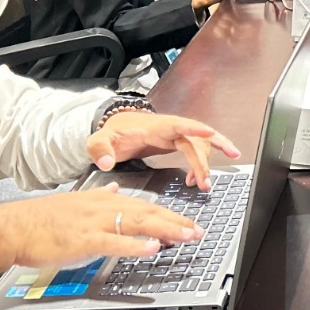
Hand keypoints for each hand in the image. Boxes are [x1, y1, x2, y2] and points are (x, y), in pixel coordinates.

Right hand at [0, 183, 202, 280]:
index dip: (170, 214)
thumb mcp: (78, 199)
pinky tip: (153, 248)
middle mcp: (104, 207)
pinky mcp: (83, 239)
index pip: (145, 206)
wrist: (15, 225)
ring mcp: (95, 223)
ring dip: (166, 230)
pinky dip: (135, 245)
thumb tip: (118, 188)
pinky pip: (114, 241)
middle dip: (177, 222)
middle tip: (199, 231)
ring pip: (138, 223)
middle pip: (148, 212)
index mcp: (105, 200)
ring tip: (187, 236)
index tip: (189, 222)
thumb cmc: (43, 218)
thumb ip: (101, 195)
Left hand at [88, 112, 240, 190]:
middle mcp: (168, 128)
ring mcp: (174, 134)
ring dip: (205, 164)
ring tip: (204, 185)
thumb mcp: (99, 140)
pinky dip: (202, 162)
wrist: (116, 128)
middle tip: (205, 183)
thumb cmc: (111, 134)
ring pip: (198, 145)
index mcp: (153, 127)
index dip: (194, 128)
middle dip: (203, 160)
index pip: (177, 124)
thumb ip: (100, 150)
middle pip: (193, 141)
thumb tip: (107, 164)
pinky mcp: (176, 142)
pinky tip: (197, 178)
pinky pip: (196, 149)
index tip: (211, 132)